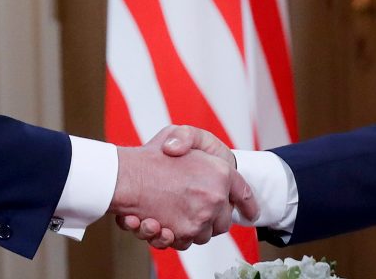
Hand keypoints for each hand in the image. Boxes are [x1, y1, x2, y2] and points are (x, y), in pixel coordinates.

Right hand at [109, 127, 256, 249]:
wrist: (123, 175)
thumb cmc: (151, 153)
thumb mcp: (178, 133)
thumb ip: (191, 140)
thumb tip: (188, 153)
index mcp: (221, 172)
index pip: (243, 193)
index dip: (248, 204)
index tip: (251, 212)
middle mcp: (215, 197)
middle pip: (224, 221)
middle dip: (214, 218)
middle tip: (196, 209)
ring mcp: (200, 217)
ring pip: (204, 234)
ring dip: (193, 229)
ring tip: (171, 216)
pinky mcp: (182, 233)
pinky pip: (185, 242)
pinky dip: (173, 237)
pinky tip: (157, 224)